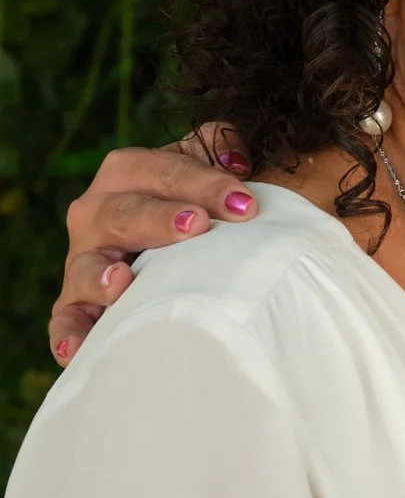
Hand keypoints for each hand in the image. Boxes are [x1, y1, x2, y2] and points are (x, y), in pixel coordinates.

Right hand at [50, 127, 254, 364]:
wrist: (183, 257)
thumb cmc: (201, 209)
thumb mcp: (209, 172)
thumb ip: (219, 147)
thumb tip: (237, 153)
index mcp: (128, 173)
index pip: (162, 171)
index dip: (203, 182)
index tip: (245, 203)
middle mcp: (97, 213)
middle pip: (123, 212)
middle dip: (159, 219)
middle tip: (198, 227)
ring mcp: (83, 261)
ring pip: (85, 265)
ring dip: (102, 276)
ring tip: (123, 283)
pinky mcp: (77, 305)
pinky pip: (65, 320)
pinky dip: (68, 334)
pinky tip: (78, 350)